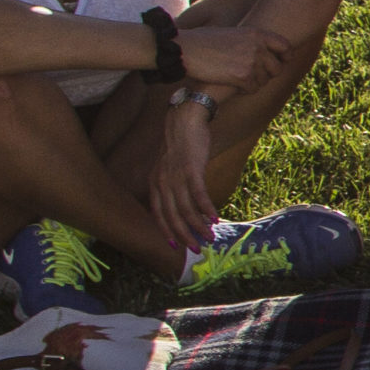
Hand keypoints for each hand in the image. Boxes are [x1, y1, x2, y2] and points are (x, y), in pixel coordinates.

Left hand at [146, 100, 218, 260]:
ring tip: (210, 237)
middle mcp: (162, 182)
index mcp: (155, 183)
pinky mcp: (191, 169)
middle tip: (195, 249)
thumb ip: (170, 183)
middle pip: (172, 216)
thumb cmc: (180, 143)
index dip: (166, 231)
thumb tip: (182, 201)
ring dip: (198, 226)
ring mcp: (176, 176)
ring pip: (185, 209)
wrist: (185, 120)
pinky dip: (206, 209)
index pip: (158, 214)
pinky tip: (214, 219)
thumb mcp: (168, 166)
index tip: (176, 245)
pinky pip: (198, 194)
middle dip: (184, 236)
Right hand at [176, 24, 283, 89]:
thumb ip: (250, 41)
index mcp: (256, 33)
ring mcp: (252, 61)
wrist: (184, 49)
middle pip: (277, 68)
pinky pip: (253, 89)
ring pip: (264, 81)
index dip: (286, 57)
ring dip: (253, 84)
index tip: (283, 62)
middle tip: (253, 78)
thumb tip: (263, 51)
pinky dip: (244, 91)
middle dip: (267, 75)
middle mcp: (258, 46)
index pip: (285, 46)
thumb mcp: (231, 33)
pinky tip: (232, 87)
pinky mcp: (243, 76)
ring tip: (238, 82)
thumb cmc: (202, 41)